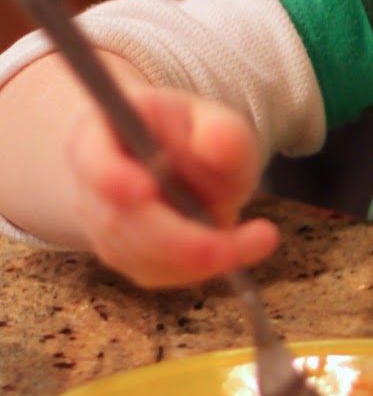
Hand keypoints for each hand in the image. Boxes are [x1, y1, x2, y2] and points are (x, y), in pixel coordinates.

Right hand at [66, 85, 279, 287]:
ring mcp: (101, 227)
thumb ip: (223, 131)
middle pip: (119, 222)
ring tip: (258, 236)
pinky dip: (200, 267)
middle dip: (180, 240)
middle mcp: (91, 186)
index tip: (144, 191)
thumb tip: (217, 144)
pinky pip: (158, 273)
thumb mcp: (215, 122)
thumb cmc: (192, 137)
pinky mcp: (124, 257)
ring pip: (141, 256)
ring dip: (201, 256)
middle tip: (233, 246)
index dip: (111, 177)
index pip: (93, 158)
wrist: (176, 162)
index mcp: (101, 135)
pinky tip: (234, 246)